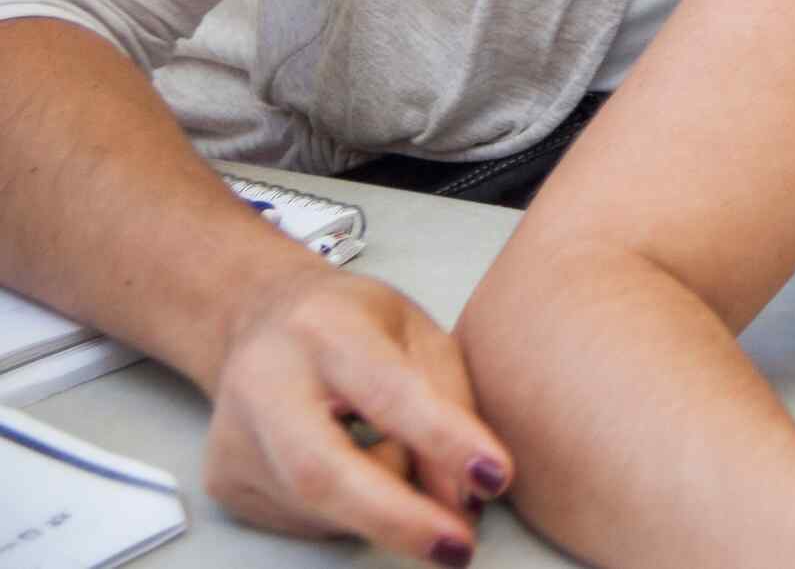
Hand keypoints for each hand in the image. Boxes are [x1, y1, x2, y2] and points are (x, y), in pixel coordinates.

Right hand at [204, 266, 506, 563]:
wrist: (259, 321)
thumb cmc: (352, 325)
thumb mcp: (418, 334)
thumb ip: (451, 405)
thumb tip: (467, 499)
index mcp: (324, 329)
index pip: (386, 391)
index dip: (442, 439)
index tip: (494, 474)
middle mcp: (263, 384)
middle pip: (322, 472)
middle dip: (398, 519)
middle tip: (458, 548)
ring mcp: (235, 440)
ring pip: (324, 507)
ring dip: (388, 509)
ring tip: (407, 462)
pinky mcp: (227, 484)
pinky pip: (310, 520)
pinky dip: (354, 510)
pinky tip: (358, 466)